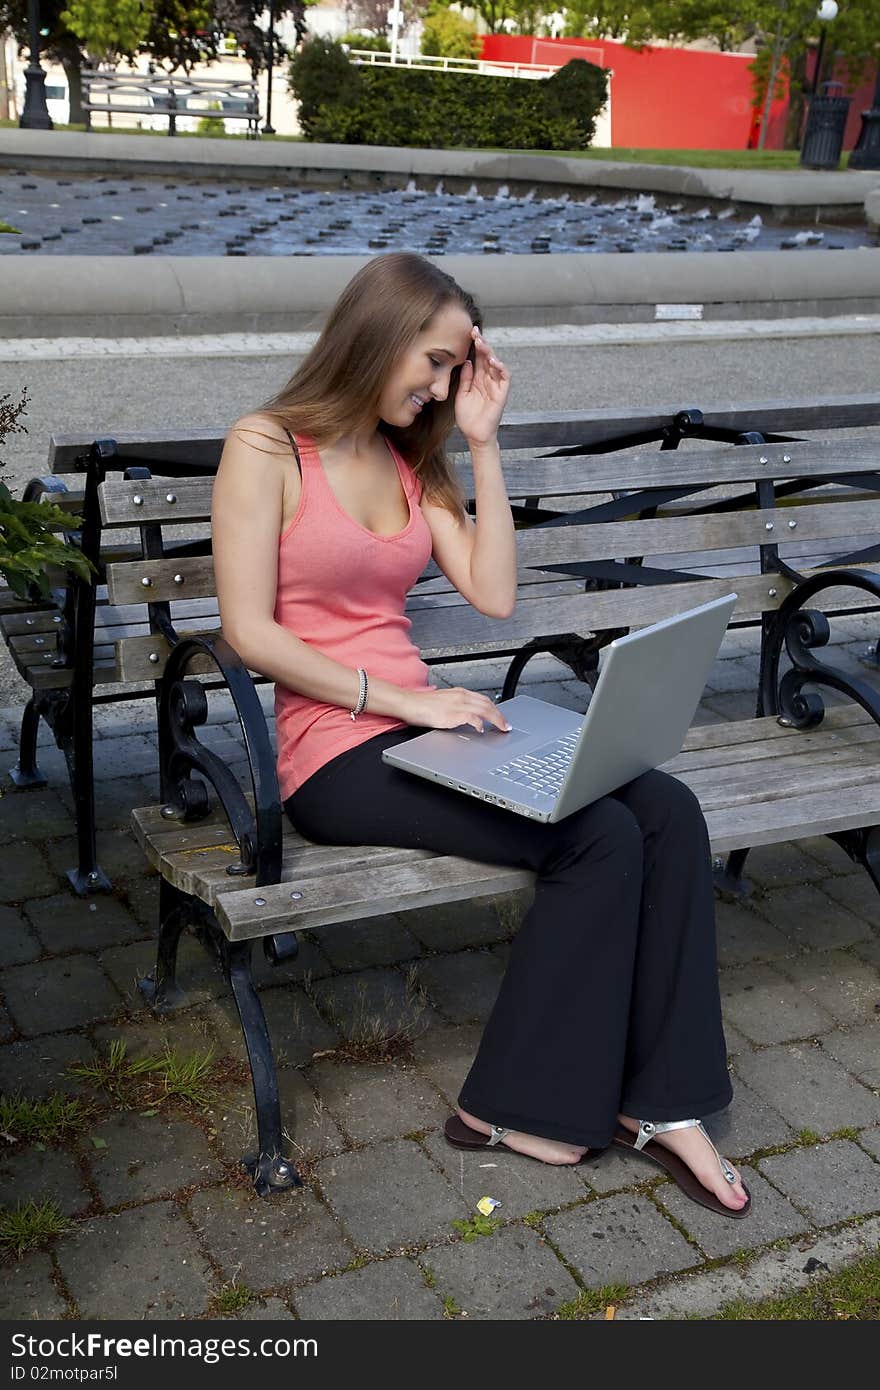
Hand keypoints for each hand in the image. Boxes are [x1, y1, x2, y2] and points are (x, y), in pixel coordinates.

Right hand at [403, 685, 511, 734]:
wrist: (409, 703)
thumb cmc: (421, 705)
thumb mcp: (443, 702)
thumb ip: (455, 707)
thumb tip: (464, 716)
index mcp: (459, 693)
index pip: (483, 699)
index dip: (494, 709)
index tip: (501, 716)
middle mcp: (461, 696)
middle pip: (488, 704)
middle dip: (500, 715)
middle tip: (506, 725)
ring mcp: (458, 704)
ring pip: (484, 709)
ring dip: (496, 719)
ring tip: (502, 728)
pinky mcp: (453, 714)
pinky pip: (472, 718)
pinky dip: (479, 723)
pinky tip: (481, 729)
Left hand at [454, 327, 510, 447]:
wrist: (474, 435)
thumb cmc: (468, 418)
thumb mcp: (461, 394)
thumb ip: (465, 378)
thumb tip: (467, 361)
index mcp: (477, 379)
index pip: (477, 358)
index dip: (474, 346)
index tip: (467, 333)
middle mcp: (487, 380)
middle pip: (486, 357)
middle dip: (481, 344)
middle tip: (474, 332)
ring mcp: (496, 386)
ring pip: (496, 364)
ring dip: (489, 352)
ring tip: (481, 343)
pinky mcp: (502, 393)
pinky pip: (505, 377)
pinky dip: (500, 368)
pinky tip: (493, 361)